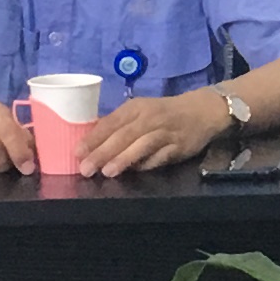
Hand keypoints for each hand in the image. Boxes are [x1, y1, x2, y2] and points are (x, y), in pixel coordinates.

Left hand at [84, 88, 228, 176]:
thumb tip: (92, 141)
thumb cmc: (164, 112)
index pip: (111, 122)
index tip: (77, 152)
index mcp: (135, 107)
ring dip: (123, 159)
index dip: (93, 138)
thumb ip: (119, 125)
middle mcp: (149, 118)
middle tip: (86, 168)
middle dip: (103, 152)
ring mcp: (165, 132)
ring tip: (107, 172)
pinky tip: (134, 173)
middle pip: (123, 136)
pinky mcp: (178, 146)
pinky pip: (160, 157)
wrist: (202, 110)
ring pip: (141, 146)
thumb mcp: (140, 111)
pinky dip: (146, 164)